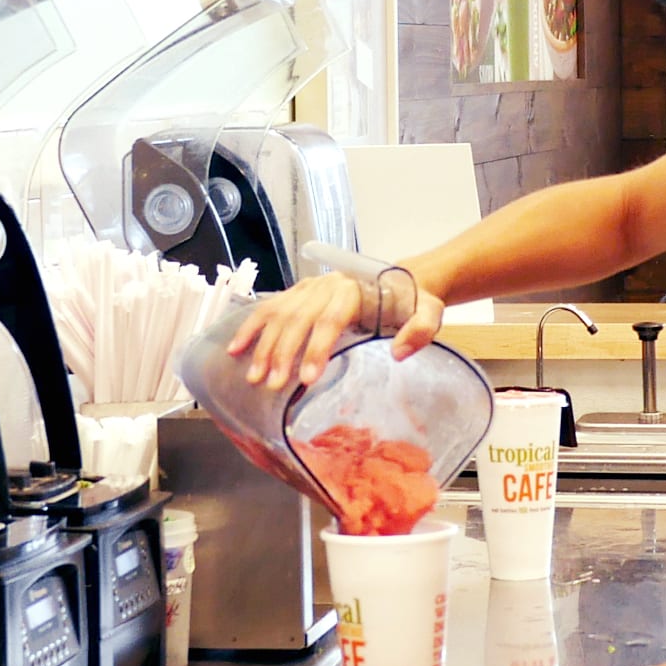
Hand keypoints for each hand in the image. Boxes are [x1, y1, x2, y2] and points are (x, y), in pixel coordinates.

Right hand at [226, 273, 445, 389]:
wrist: (396, 280)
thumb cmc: (409, 301)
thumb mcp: (429, 310)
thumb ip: (422, 328)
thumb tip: (398, 351)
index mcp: (355, 290)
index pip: (330, 320)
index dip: (316, 349)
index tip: (306, 379)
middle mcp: (326, 286)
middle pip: (298, 320)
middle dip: (284, 354)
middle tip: (275, 385)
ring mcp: (308, 288)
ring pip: (279, 316)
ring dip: (264, 346)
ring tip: (256, 378)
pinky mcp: (297, 293)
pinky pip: (268, 308)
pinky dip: (250, 328)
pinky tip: (235, 350)